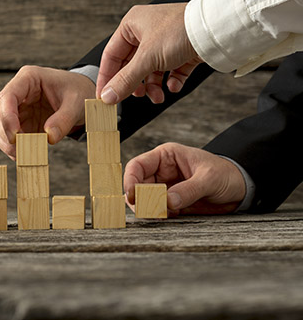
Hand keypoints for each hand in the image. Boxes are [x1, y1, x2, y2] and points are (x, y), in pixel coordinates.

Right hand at [0, 66, 95, 158]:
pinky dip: (12, 148)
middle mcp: (17, 92)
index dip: (7, 117)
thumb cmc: (78, 91)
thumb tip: (49, 137)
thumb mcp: (77, 102)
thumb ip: (64, 119)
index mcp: (28, 78)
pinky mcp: (19, 122)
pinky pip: (6, 136)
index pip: (7, 97)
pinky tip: (24, 155)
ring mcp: (16, 108)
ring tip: (25, 155)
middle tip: (22, 151)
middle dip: (6, 134)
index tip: (15, 137)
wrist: (82, 95)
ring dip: (6, 143)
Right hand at [97, 3, 202, 104]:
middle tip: (134, 98)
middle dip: (135, 84)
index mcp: (132, 25)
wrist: (217, 29)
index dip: (107, 77)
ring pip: (151, 70)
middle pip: (131, 64)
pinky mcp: (183, 49)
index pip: (111, 55)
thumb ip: (125, 80)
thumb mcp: (147, 59)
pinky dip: (171, 81)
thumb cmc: (180, 31)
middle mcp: (147, 30)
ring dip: (153, 86)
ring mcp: (165, 40)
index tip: (104, 96)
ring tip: (157, 97)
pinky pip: (171, 70)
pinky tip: (173, 87)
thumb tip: (107, 97)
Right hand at [124, 142, 245, 215]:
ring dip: (148, 209)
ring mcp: (165, 187)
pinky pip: (157, 209)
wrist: (242, 188)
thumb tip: (167, 202)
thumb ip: (189, 190)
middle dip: (139, 199)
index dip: (131, 180)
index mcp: (166, 156)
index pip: (138, 166)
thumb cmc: (226, 174)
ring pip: (144, 199)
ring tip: (161, 214)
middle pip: (137, 185)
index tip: (132, 196)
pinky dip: (159, 215)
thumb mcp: (209, 179)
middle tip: (148, 211)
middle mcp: (161, 171)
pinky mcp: (171, 202)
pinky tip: (171, 216)